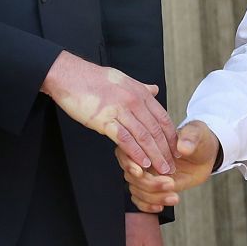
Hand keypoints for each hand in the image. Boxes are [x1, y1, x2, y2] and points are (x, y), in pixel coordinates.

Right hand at [42, 51, 177, 174]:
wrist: (69, 75)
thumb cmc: (95, 79)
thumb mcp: (124, 79)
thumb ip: (141, 88)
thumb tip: (155, 90)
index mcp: (140, 93)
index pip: (162, 118)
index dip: (171, 137)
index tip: (177, 151)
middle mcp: (134, 101)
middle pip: (155, 130)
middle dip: (166, 151)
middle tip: (172, 167)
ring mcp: (120, 110)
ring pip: (143, 136)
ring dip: (155, 156)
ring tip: (162, 170)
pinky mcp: (104, 120)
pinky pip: (125, 139)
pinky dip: (136, 153)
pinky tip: (143, 164)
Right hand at [116, 121, 219, 212]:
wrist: (204, 156)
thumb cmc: (197, 140)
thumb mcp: (197, 134)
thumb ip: (190, 138)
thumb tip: (183, 147)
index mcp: (145, 141)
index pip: (126, 152)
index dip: (129, 163)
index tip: (141, 171)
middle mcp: (142, 159)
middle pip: (131, 176)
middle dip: (150, 183)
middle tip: (171, 183)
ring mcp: (146, 175)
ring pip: (136, 190)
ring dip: (154, 197)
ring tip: (174, 196)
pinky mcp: (152, 188)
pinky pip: (140, 201)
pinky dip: (148, 207)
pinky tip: (161, 206)